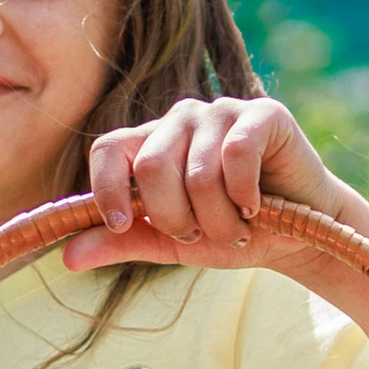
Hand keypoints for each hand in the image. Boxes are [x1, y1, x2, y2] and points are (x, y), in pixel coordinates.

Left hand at [69, 97, 338, 268]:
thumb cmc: (231, 233)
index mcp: (151, 144)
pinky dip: (245, 194)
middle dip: (176, 218)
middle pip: (151, 166)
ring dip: (218, 218)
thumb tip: (67, 257)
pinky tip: (257, 206)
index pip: (108, 149)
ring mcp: (222, 111)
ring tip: (237, 226)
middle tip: (201, 235)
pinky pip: (237, 153)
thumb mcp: (171, 244)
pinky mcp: (264, 113)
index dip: (107, 189)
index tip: (122, 226)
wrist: (302, 235)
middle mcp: (181, 118)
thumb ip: (123, 243)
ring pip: (197, 170)